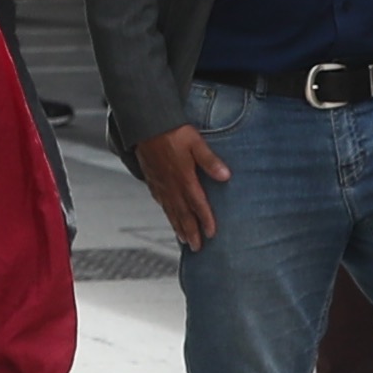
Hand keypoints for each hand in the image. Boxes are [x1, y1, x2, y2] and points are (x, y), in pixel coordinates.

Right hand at [130, 121, 227, 247]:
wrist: (146, 125)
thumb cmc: (173, 132)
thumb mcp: (196, 142)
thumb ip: (210, 161)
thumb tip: (226, 176)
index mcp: (184, 177)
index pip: (197, 204)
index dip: (205, 220)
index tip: (211, 234)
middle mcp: (171, 185)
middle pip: (182, 214)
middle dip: (190, 232)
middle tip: (197, 247)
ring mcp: (160, 184)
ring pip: (170, 210)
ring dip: (178, 227)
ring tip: (184, 240)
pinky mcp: (152, 179)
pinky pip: (160, 201)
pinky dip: (166, 213)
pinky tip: (170, 216)